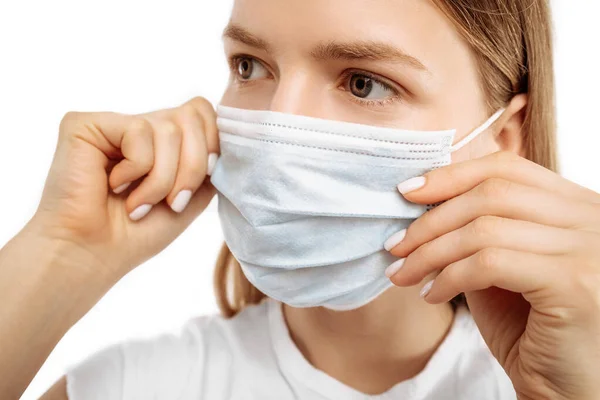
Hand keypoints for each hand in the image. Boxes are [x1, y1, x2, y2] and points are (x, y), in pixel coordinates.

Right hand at [32, 96, 218, 279]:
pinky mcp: (86, 124)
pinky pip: (139, 132)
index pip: (204, 113)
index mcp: (164, 141)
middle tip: (172, 202)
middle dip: (192, 167)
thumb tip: (228, 138)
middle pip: (194, 115)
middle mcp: (142, 126)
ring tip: (138, 204)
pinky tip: (114, 186)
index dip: (213, 144)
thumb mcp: (191, 197)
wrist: (94, 254)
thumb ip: (210, 163)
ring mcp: (115, 123)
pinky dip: (136, 170)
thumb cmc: (138, 233)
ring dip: (162, 179)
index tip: (203, 180)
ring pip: (169, 129)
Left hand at [385, 151, 599, 399]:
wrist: (569, 393)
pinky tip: (430, 294)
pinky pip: (490, 263)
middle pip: (492, 193)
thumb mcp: (502, 270)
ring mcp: (590, 248)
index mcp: (577, 207)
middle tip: (395, 244)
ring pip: (485, 228)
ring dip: (430, 252)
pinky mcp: (575, 282)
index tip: (407, 193)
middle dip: (431, 219)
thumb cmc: (534, 332)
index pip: (507, 169)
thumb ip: (478, 233)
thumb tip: (423, 206)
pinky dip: (449, 276)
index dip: (451, 176)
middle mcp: (593, 218)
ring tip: (402, 273)